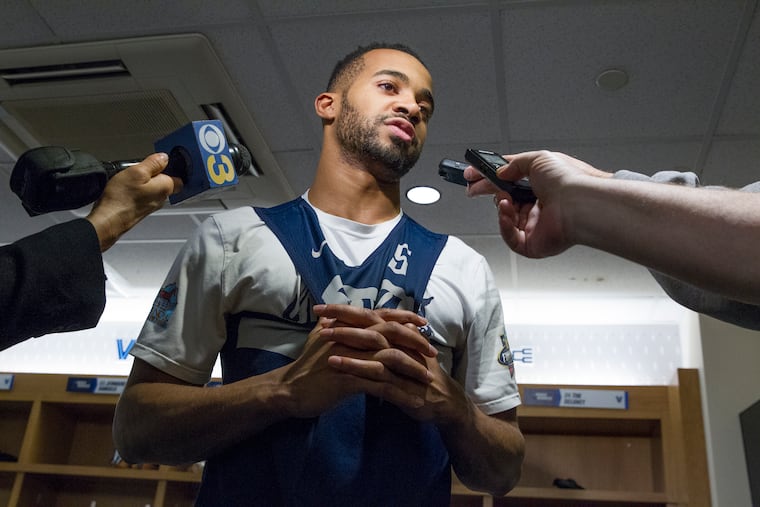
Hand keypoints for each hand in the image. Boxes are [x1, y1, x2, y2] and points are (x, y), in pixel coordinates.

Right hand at [86, 153, 182, 250]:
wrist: (108, 219)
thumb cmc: (122, 198)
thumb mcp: (137, 171)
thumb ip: (153, 163)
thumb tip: (163, 158)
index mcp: (166, 187)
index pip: (178, 177)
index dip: (170, 168)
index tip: (158, 162)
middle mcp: (161, 198)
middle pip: (164, 182)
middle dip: (154, 174)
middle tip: (139, 170)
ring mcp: (151, 205)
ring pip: (152, 189)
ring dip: (143, 182)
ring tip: (129, 180)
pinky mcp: (141, 210)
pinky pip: (143, 196)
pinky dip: (136, 191)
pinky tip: (125, 189)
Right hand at [280, 305, 434, 417]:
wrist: (289, 390)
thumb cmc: (306, 367)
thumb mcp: (318, 339)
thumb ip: (331, 326)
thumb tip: (333, 314)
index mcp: (346, 327)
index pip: (380, 316)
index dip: (403, 317)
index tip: (423, 323)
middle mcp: (350, 337)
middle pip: (390, 332)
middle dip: (415, 340)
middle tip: (433, 351)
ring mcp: (350, 357)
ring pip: (389, 358)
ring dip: (412, 368)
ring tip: (428, 378)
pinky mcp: (349, 380)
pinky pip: (381, 386)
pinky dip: (400, 394)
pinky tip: (413, 402)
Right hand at [465, 150, 611, 257]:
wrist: (578, 203)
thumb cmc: (568, 181)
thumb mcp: (537, 159)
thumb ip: (514, 164)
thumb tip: (500, 172)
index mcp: (542, 187)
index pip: (511, 183)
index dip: (491, 179)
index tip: (473, 176)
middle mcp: (540, 207)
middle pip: (507, 201)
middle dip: (490, 193)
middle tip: (473, 189)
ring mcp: (537, 227)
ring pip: (507, 220)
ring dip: (501, 208)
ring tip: (504, 200)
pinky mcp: (534, 244)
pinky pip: (511, 238)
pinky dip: (504, 226)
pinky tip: (506, 214)